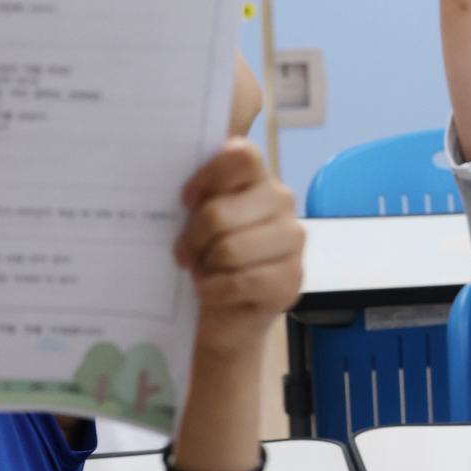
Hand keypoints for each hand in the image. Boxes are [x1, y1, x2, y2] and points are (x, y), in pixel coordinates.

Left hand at [173, 139, 304, 358]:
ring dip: (205, 267)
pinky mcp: (292, 278)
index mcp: (257, 179)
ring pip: (231, 249)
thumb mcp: (196, 222)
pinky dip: (215, 290)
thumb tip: (177, 196)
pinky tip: (209, 291)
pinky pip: (243, 281)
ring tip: (200, 272)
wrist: (224, 314)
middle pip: (222, 212)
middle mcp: (281, 202)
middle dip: (193, 238)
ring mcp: (293, 240)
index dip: (208, 176)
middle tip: (184, 253)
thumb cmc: (206, 257)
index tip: (185, 201)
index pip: (242, 156)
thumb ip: (195, 200)